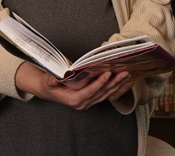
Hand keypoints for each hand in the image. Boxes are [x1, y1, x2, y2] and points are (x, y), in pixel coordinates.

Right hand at [15, 62, 133, 109]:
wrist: (49, 90)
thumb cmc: (49, 85)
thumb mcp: (48, 82)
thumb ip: (51, 80)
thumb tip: (54, 79)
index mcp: (73, 100)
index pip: (89, 92)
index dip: (99, 83)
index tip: (107, 74)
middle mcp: (83, 103)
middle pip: (101, 93)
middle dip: (113, 82)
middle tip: (124, 72)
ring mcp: (89, 102)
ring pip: (106, 93)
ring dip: (118, 84)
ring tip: (127, 74)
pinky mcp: (93, 98)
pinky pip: (107, 93)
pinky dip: (117, 87)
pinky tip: (125, 80)